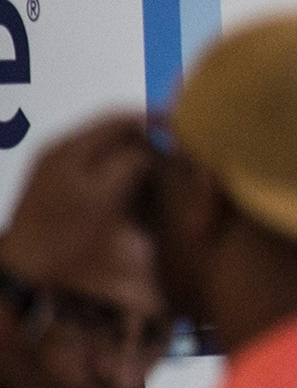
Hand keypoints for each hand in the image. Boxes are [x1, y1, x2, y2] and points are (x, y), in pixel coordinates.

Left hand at [0, 114, 159, 286]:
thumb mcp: (103, 197)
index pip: (116, 118)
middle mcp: (59, 151)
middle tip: (172, 152)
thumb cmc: (65, 233)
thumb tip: (151, 149)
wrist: (25, 268)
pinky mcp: (55, 187)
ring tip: (157, 169)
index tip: (180, 127)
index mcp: (69, 148)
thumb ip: (129, 165)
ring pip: (102, 150)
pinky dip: (117, 170)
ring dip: (130, 155)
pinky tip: (132, 186)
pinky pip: (93, 166)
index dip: (151, 119)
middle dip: (143, 138)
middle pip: (108, 132)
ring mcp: (54, 168)